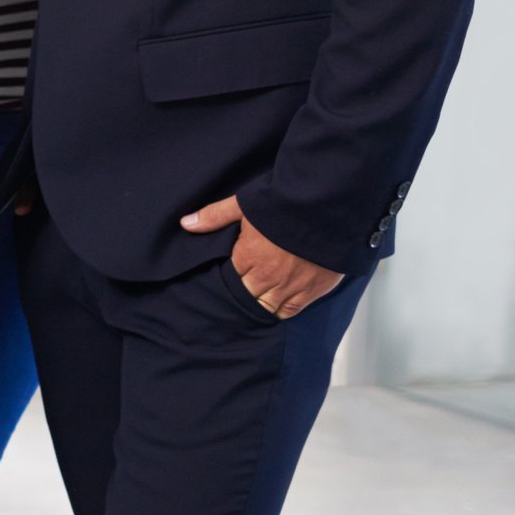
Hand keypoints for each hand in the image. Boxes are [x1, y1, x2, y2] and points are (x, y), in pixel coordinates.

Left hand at [179, 193, 344, 318]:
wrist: (329, 208)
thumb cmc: (286, 203)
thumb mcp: (244, 205)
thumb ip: (214, 216)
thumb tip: (185, 224)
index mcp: (247, 258)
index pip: (229, 279)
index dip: (228, 278)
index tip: (230, 276)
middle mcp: (266, 277)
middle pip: (246, 296)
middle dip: (243, 294)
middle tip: (243, 291)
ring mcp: (290, 286)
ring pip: (267, 308)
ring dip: (261, 305)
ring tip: (258, 301)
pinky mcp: (313, 291)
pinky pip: (292, 311)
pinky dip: (283, 311)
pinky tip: (277, 307)